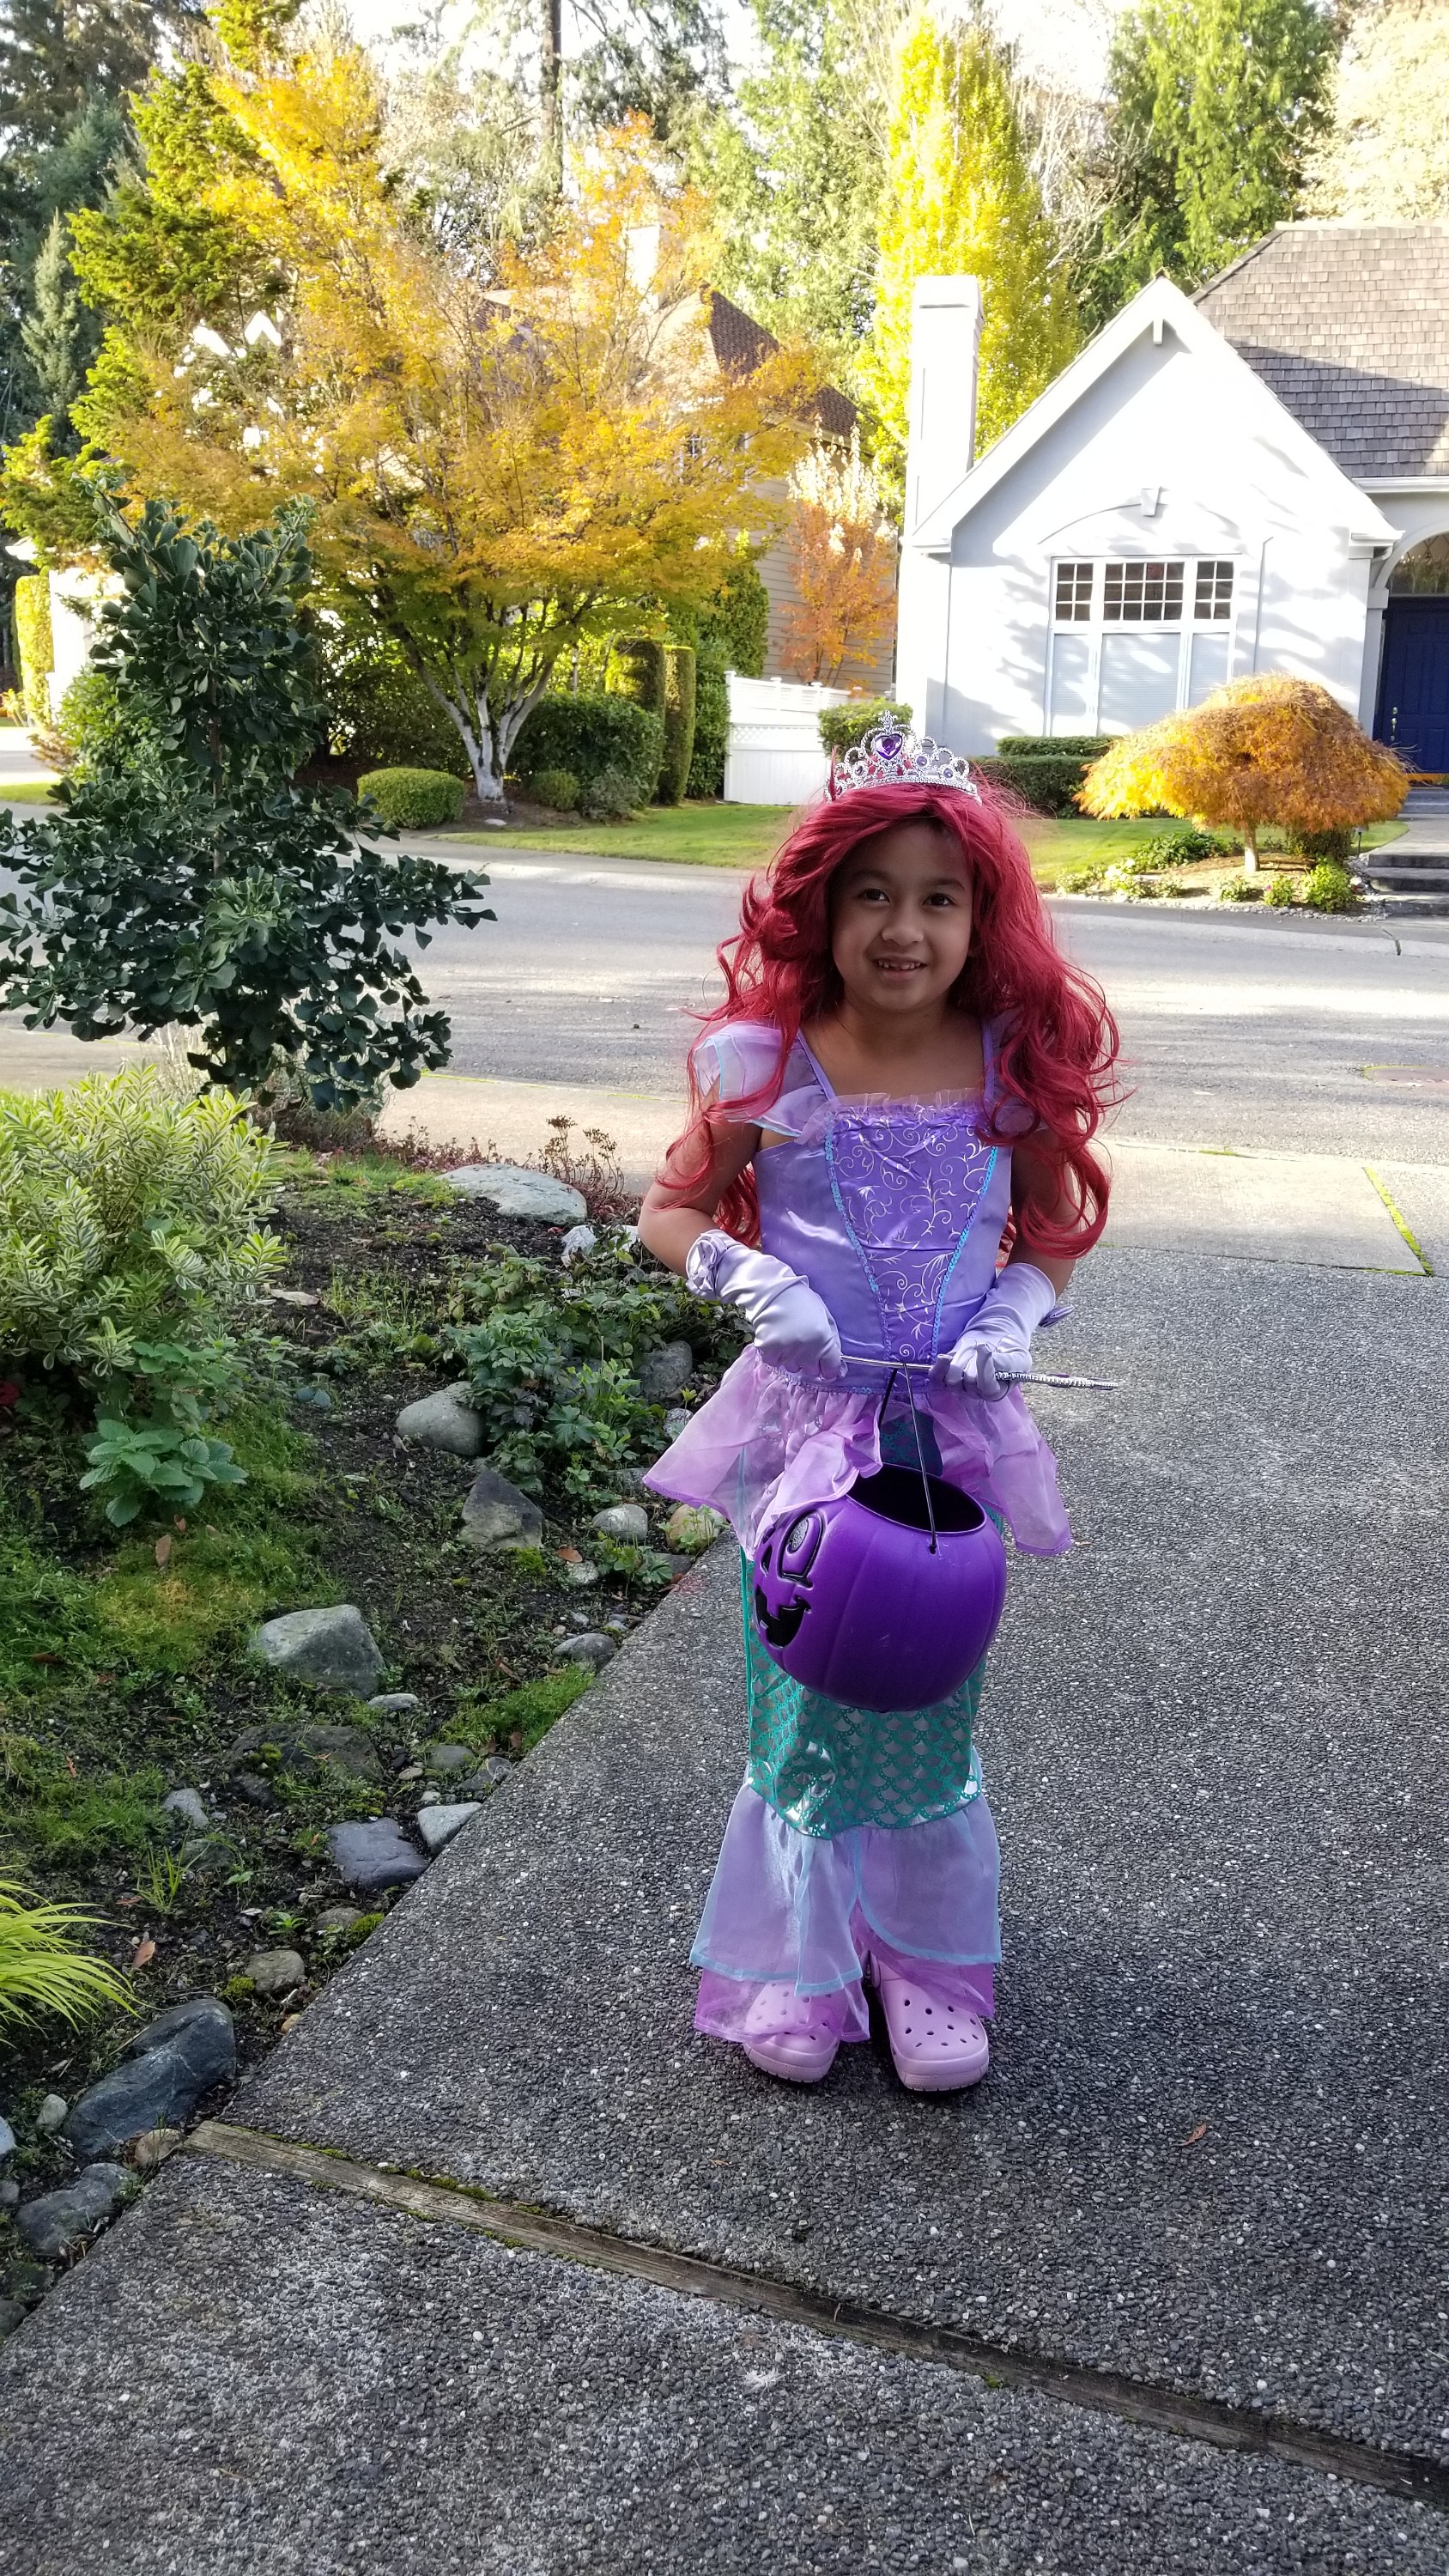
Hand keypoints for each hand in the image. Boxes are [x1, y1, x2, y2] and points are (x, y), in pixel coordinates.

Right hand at [686, 1230, 843, 1379]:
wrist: (770, 1290)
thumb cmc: (801, 1301)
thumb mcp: (824, 1316)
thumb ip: (832, 1340)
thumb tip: (838, 1366)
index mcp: (823, 1339)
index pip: (831, 1368)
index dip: (829, 1368)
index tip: (824, 1365)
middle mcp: (806, 1349)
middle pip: (811, 1369)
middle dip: (810, 1361)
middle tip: (802, 1343)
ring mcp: (786, 1351)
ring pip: (792, 1367)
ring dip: (792, 1357)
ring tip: (788, 1337)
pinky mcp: (768, 1351)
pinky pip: (775, 1362)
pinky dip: (776, 1354)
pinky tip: (776, 1338)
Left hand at [935, 1263, 1063, 1401]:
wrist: (995, 1341)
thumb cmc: (1010, 1352)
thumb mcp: (1017, 1357)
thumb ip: (1007, 1362)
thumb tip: (987, 1357)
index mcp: (996, 1392)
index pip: (986, 1387)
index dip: (984, 1368)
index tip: (984, 1347)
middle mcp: (976, 1392)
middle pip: (968, 1381)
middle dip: (974, 1359)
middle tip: (982, 1345)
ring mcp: (960, 1385)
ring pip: (952, 1379)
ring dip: (961, 1359)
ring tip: (972, 1348)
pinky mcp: (946, 1376)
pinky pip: (937, 1378)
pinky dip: (939, 1368)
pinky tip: (945, 1358)